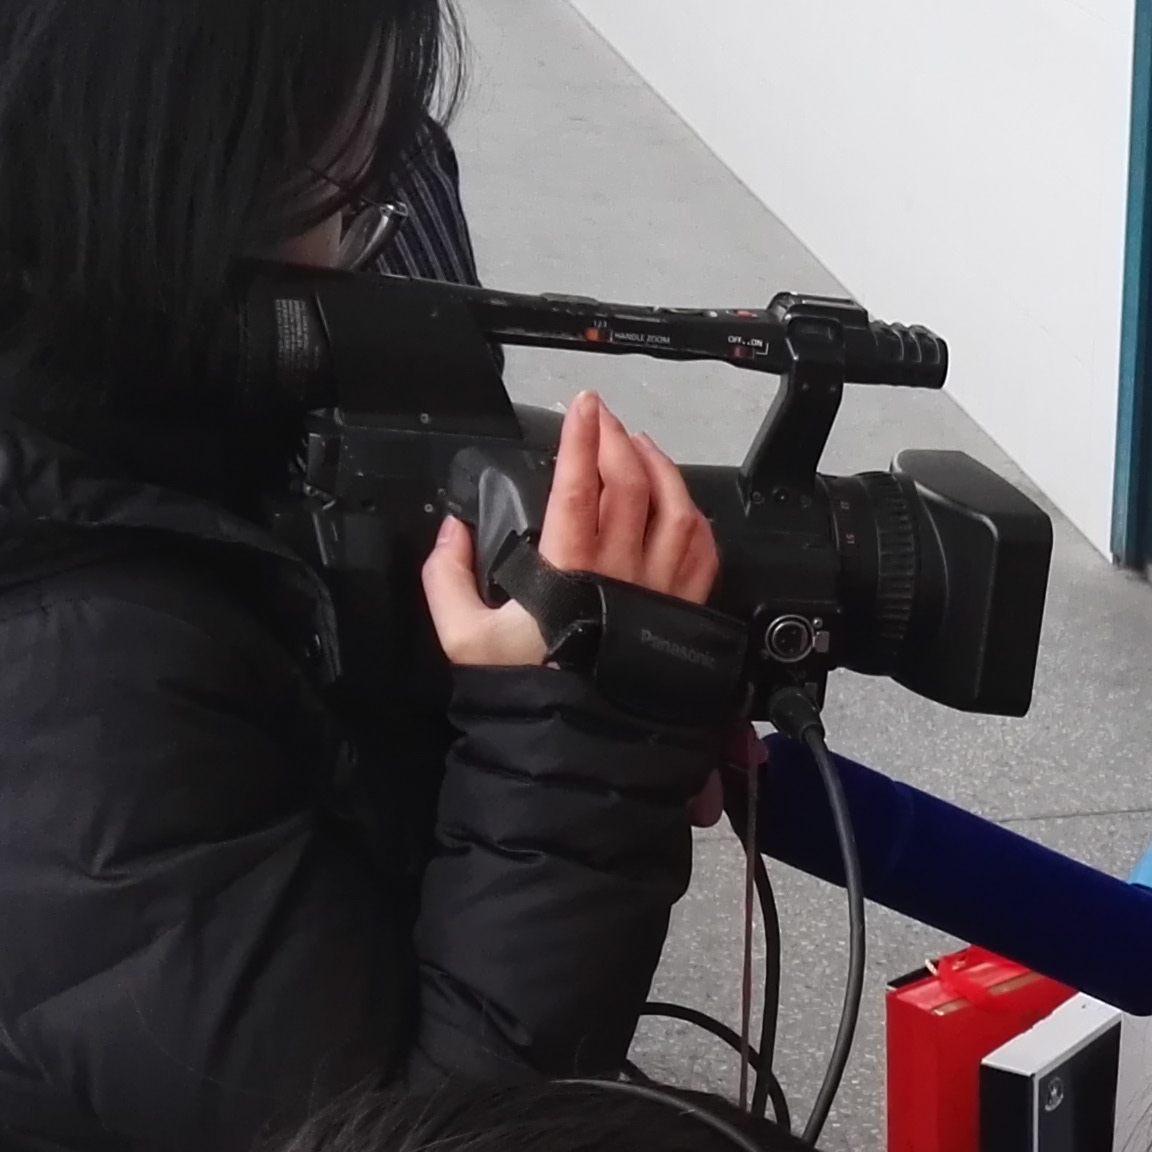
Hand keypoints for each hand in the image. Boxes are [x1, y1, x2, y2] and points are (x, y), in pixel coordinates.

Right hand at [421, 390, 723, 668]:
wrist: (585, 746)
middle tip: (602, 417)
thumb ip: (448, 578)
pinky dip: (694, 518)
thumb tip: (449, 533)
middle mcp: (623, 569)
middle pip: (630, 483)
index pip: (577, 483)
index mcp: (568, 567)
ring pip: (676, 509)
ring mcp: (662, 588)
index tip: (580, 406)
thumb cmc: (531, 692)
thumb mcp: (465, 638)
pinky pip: (703, 551)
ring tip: (640, 446)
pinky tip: (683, 505)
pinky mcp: (686, 611)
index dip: (579, 438)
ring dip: (661, 468)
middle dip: (616, 439)